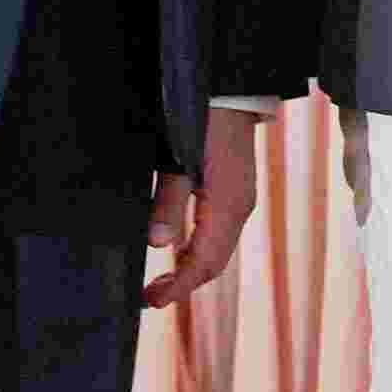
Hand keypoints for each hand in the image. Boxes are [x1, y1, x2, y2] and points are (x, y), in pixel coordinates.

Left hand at [145, 102, 263, 335]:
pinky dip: (200, 250)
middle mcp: (239, 209)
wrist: (230, 90)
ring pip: (219, 250)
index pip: (204, 263)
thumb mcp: (177, 160)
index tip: (152, 301)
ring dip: (191, 269)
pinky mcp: (237, 192)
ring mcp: (241, 201)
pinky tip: (181, 249)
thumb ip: (169, 202)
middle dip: (184, 284)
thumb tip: (158, 244)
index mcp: (227, 206)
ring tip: (162, 280)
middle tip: (151, 296)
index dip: (178, 287)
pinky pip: (221, 234)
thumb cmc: (201, 121)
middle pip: (215, 262)